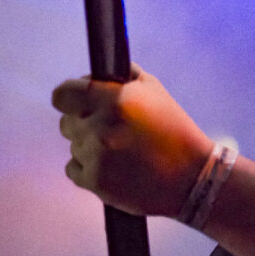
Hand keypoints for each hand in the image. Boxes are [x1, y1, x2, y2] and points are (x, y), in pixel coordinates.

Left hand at [52, 65, 212, 216]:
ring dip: (89, 146)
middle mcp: (101, 128)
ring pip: (73, 145)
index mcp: (115, 100)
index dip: (69, 97)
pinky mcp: (95, 182)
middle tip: (108, 127)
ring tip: (119, 150)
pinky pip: (73, 168)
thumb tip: (100, 73)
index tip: (78, 101)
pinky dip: (88, 167)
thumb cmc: (174, 131)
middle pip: (66, 122)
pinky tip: (112, 166)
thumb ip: (124, 76)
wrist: (191, 176)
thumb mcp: (155, 91)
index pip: (63, 95)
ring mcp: (96, 157)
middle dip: (83, 121)